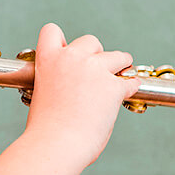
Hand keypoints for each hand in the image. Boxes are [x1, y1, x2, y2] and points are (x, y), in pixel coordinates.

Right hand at [21, 23, 139, 166]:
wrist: (55, 144)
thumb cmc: (47, 129)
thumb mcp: (44, 94)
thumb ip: (59, 82)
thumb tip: (77, 85)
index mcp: (47, 59)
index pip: (52, 30)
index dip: (63, 41)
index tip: (69, 54)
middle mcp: (71, 57)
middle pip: (91, 40)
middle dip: (96, 54)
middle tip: (97, 71)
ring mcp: (94, 70)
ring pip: (117, 55)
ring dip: (119, 65)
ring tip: (120, 75)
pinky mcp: (113, 86)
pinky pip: (130, 80)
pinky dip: (131, 86)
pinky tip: (128, 92)